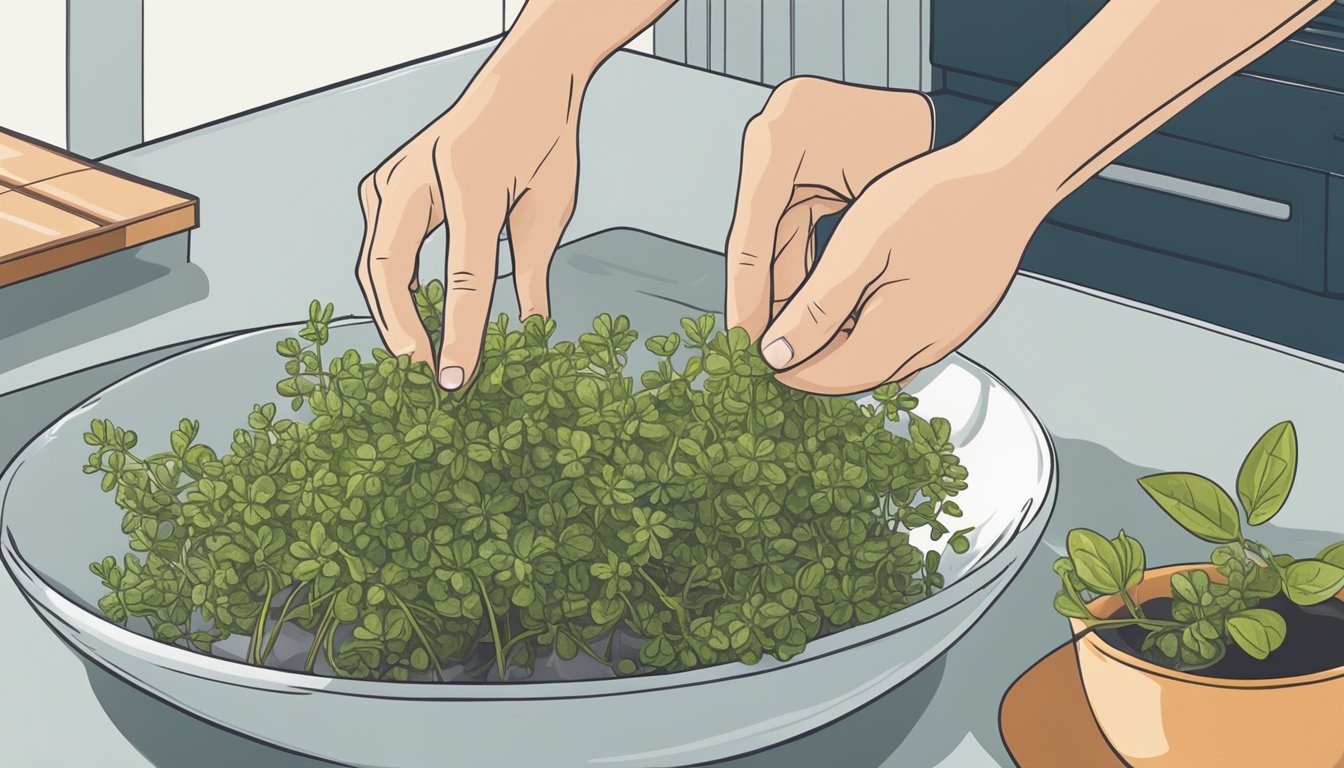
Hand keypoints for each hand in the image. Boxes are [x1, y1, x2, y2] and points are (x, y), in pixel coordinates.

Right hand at [357, 61, 578, 389]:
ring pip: (374, 262)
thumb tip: (529, 333)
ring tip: (419, 357)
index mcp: (470, 183)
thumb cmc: (543, 142)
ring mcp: (392, 176)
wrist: (521, 81)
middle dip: (402, 331)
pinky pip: (377, 247)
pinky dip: (390, 287)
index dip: (458, 336)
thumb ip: (532, 273)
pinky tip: (413, 317)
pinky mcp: (383, 184)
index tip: (457, 382)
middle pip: (390, 271)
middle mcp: (418, 176)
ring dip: (391, 314)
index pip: (461, 278)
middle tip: (426, 378)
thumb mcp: (551, 208)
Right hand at [725, 77, 934, 339]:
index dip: (747, 293)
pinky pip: (785, 225)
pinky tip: (803, 309)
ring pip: (768, 236)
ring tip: (784, 338)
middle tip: (759, 348)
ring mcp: (777, 147)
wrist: (946, 115)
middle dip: (761, 297)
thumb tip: (793, 335)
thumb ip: (829, 274)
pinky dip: (796, 266)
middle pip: (753, 236)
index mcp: (780, 141)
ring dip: (778, 288)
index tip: (746, 340)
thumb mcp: (871, 215)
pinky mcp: (791, 163)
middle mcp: (768, 137)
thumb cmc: (918, 155)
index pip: (749, 233)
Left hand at [755, 141, 1052, 394]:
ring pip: (877, 361)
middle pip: (850, 375)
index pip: (823, 377)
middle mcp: (922, 350)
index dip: (784, 369)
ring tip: (805, 324)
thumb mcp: (858, 250)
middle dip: (810, 363)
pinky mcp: (956, 321)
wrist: (1010, 180)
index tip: (751, 354)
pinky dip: (870, 336)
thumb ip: (816, 309)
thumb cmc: (933, 202)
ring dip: (840, 350)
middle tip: (773, 341)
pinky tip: (853, 310)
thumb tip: (775, 354)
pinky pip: (903, 343)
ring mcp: (944, 338)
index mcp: (892, 337)